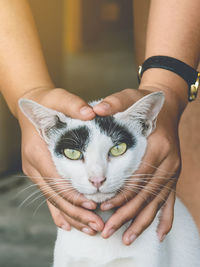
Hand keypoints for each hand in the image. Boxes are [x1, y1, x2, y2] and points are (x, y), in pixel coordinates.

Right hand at [17, 87, 103, 234]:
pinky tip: (69, 224)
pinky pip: (49, 197)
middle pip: (54, 196)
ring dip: (71, 216)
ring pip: (53, 200)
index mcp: (38, 150)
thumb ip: (73, 105)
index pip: (55, 178)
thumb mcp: (59, 98)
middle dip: (75, 212)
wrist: (31, 106)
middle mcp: (34, 165)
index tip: (91, 204)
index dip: (72, 194)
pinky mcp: (41, 173)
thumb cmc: (47, 103)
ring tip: (90, 229)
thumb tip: (91, 113)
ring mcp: (36, 172)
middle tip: (96, 226)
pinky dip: (59, 212)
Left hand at [93, 88, 182, 244]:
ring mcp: (173, 170)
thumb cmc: (146, 105)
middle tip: (108, 231)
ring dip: (142, 222)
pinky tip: (160, 234)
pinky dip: (165, 218)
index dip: (122, 194)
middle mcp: (169, 162)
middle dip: (127, 215)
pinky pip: (171, 200)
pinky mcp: (172, 175)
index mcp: (158, 146)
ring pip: (157, 202)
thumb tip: (96, 109)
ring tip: (127, 239)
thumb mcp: (130, 97)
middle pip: (147, 195)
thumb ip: (115, 103)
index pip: (139, 177)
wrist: (168, 106)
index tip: (105, 208)